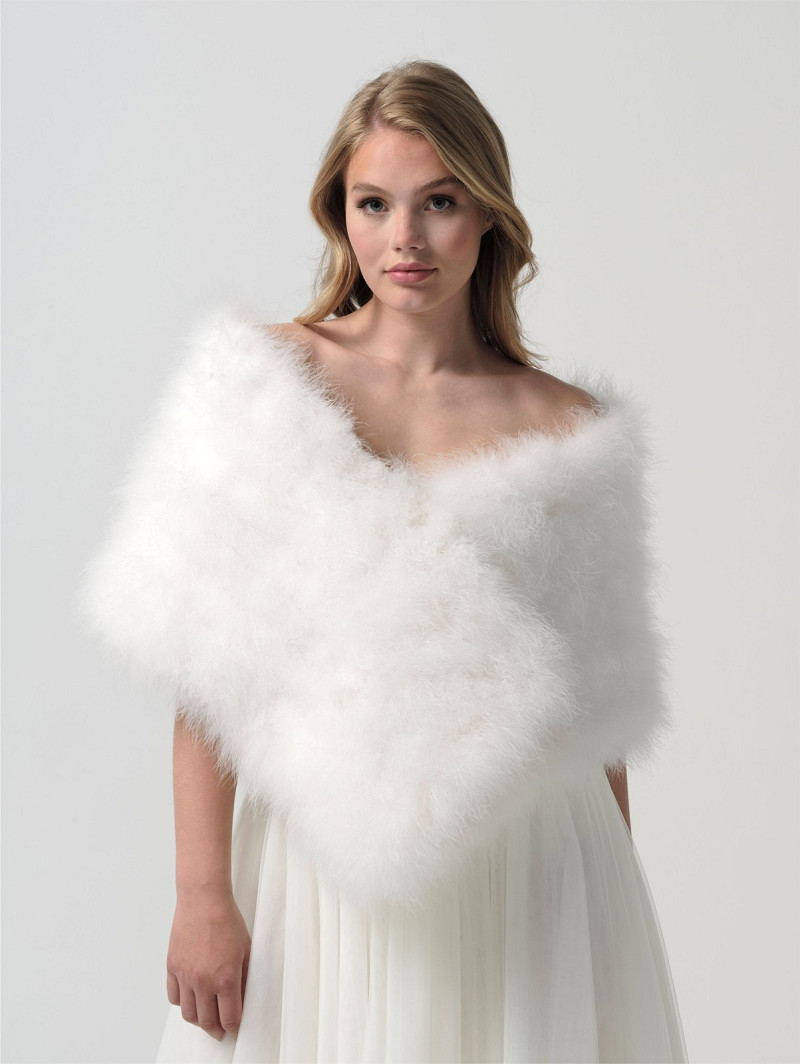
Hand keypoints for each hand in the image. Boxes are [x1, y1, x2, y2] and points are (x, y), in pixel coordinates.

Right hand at [166, 888, 250, 1041]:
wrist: (203, 900)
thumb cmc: (227, 919)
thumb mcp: (246, 949)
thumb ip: (244, 976)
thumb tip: (242, 996)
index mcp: (226, 978)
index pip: (229, 1018)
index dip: (233, 1028)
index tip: (234, 1030)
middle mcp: (203, 981)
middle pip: (207, 1021)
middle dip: (215, 1030)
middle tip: (220, 1031)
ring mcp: (185, 976)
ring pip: (188, 1013)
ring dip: (198, 1020)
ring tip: (205, 1018)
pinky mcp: (172, 967)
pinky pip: (174, 996)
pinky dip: (181, 1003)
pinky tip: (190, 999)